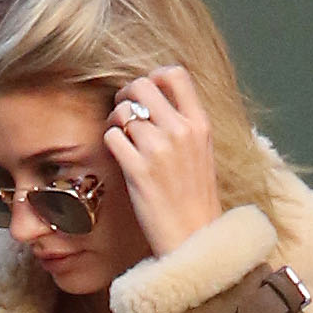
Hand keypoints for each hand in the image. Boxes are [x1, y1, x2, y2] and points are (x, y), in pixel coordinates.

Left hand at [104, 63, 221, 257]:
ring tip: (121, 138)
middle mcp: (180, 131)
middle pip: (141, 85)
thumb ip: (185, 124)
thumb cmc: (195, 198)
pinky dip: (109, 142)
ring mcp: (158, 149)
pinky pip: (111, 136)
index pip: (175, 74)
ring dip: (115, 121)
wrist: (194, 237)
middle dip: (126, 95)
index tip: (147, 94)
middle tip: (125, 112)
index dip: (154, 77)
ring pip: (122, 111)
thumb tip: (157, 100)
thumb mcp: (203, 152)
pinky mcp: (137, 169)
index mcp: (200, 124)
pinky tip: (118, 155)